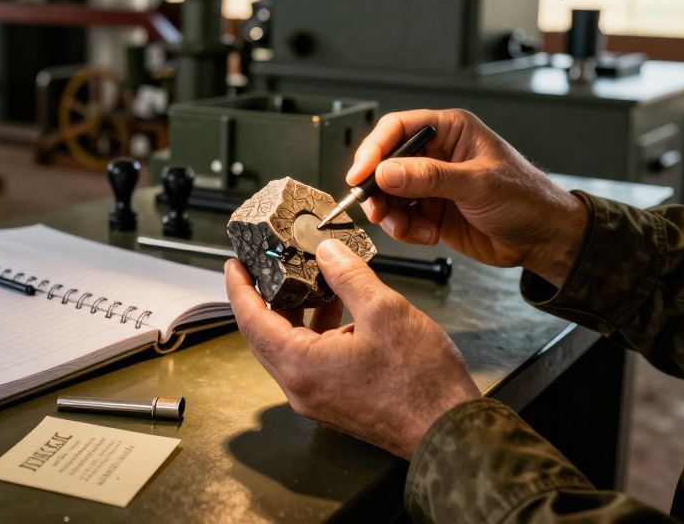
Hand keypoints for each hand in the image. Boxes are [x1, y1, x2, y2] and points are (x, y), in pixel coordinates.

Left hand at [225, 240, 479, 459]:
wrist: (448, 431)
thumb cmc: (421, 384)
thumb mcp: (385, 311)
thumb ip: (348, 276)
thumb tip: (327, 252)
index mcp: (301, 365)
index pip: (251, 321)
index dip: (240, 288)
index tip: (235, 265)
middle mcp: (301, 386)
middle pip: (266, 335)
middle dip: (266, 296)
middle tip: (270, 265)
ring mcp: (317, 397)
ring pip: (290, 346)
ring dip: (297, 312)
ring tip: (312, 279)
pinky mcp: (335, 400)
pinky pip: (311, 359)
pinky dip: (317, 330)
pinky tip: (339, 309)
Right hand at [349, 109, 586, 284]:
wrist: (544, 238)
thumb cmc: (526, 198)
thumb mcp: (478, 184)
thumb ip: (430, 177)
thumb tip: (387, 171)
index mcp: (450, 131)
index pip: (398, 130)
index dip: (373, 150)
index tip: (360, 175)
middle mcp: (437, 154)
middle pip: (386, 164)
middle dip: (378, 189)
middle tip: (376, 209)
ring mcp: (432, 184)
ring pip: (389, 195)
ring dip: (392, 215)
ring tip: (408, 229)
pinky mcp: (432, 211)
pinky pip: (402, 218)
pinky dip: (407, 230)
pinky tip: (427, 235)